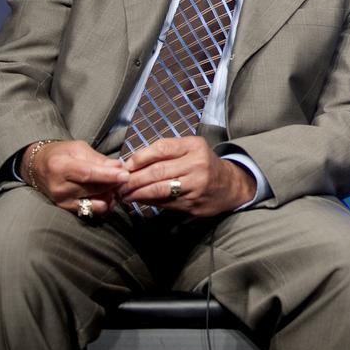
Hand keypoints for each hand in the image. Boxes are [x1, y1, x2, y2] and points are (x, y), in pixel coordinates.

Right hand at [27, 140, 127, 218]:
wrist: (38, 166)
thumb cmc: (61, 153)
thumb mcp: (78, 148)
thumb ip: (99, 159)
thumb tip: (119, 167)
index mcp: (60, 167)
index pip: (88, 174)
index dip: (109, 176)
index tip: (125, 175)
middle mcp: (59, 187)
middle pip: (95, 189)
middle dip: (115, 184)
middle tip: (125, 176)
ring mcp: (62, 201)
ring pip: (97, 203)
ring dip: (111, 195)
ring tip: (114, 185)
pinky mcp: (66, 209)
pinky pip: (92, 211)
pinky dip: (104, 203)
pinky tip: (107, 194)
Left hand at [119, 136, 255, 216]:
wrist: (230, 185)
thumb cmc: (203, 164)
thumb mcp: (190, 149)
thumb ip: (165, 152)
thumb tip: (132, 163)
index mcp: (194, 146)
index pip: (161, 149)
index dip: (138, 158)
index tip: (124, 166)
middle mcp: (197, 164)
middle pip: (157, 171)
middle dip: (133, 179)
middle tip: (119, 184)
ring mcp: (196, 185)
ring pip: (159, 189)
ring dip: (137, 193)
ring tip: (124, 194)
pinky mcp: (193, 203)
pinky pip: (165, 202)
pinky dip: (148, 202)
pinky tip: (139, 200)